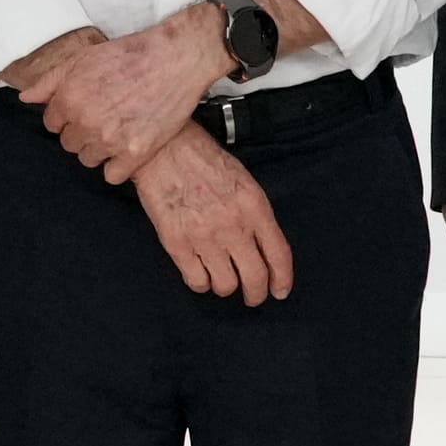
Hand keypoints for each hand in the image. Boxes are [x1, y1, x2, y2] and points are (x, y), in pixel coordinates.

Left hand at [32, 8, 231, 182]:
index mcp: (69, 98)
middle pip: (70, 144)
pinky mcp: (135, 153)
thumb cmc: (129, 55)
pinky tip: (128, 147)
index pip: (53, 124)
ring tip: (118, 129)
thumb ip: (50, 81)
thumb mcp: (83, 58)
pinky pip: (112, 176)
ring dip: (99, 149)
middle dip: (82, 132)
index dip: (68, 116)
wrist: (174, 60)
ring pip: (89, 160)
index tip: (86, 108)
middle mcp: (85, 122)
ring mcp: (110, 140)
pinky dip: (118, 165)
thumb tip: (26, 98)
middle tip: (105, 116)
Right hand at [131, 125, 291, 305]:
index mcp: (254, 207)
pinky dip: (201, 283)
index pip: (278, 255)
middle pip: (255, 278)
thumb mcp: (243, 181)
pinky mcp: (177, 244)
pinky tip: (199, 272)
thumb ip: (255, 215)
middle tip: (252, 296)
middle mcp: (233, 226)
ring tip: (221, 276)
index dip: (282, 279)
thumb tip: (262, 248)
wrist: (163, 150)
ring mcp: (204, 237)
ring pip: (225, 285)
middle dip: (256, 294)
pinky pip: (197, 281)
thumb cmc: (203, 160)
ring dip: (226, 286)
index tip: (279, 291)